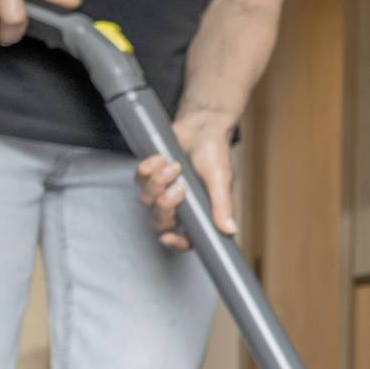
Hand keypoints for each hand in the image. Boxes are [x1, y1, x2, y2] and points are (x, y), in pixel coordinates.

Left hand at [136, 108, 236, 250]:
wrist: (201, 125)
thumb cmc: (214, 152)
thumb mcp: (220, 180)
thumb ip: (222, 206)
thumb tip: (229, 230)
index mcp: (199, 211)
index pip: (186, 238)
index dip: (176, 242)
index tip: (168, 238)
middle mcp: (180, 204)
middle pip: (160, 221)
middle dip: (164, 207)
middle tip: (178, 189)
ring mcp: (163, 189)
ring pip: (146, 200)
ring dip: (157, 183)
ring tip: (174, 166)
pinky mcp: (150, 174)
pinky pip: (139, 179)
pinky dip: (147, 169)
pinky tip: (161, 158)